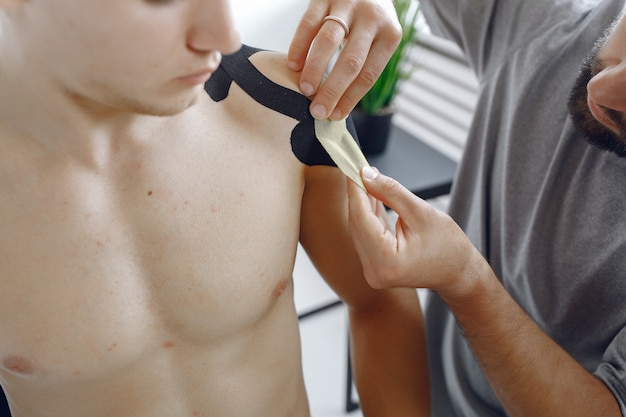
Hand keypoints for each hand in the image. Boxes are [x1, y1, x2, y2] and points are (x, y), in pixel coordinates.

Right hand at [288, 0, 400, 119]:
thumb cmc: (370, 19)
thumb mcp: (379, 38)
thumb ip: (363, 64)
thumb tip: (337, 105)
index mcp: (390, 35)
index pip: (368, 75)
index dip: (350, 98)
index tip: (335, 116)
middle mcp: (372, 18)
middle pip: (350, 62)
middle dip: (332, 90)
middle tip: (317, 110)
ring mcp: (348, 4)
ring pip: (328, 41)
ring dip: (314, 69)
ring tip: (305, 89)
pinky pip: (309, 23)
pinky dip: (299, 46)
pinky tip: (293, 64)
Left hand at [347, 167, 480, 297]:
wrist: (458, 272)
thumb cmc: (448, 247)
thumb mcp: (420, 212)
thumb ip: (390, 192)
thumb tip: (367, 175)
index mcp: (386, 261)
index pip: (361, 218)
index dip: (356, 190)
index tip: (353, 168)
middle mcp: (374, 270)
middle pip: (358, 224)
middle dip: (358, 195)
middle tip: (360, 169)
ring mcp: (373, 271)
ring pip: (360, 229)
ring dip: (363, 204)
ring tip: (367, 179)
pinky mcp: (375, 266)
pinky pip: (366, 236)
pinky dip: (369, 216)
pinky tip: (371, 197)